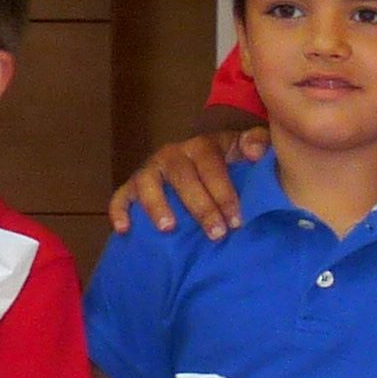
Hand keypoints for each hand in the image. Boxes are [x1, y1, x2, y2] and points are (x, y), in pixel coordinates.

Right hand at [108, 127, 265, 238]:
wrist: (202, 161)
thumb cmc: (229, 162)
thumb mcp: (246, 149)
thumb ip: (257, 143)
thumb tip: (255, 151)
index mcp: (202, 146)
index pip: (211, 166)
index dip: (223, 193)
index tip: (236, 220)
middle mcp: (173, 155)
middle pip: (183, 177)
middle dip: (200, 207)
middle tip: (216, 234)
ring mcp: (150, 169)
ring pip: (147, 183)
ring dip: (157, 205)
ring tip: (169, 229)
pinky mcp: (132, 186)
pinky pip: (120, 196)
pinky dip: (119, 211)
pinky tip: (124, 230)